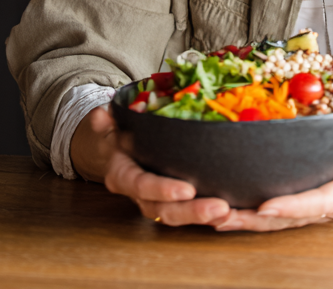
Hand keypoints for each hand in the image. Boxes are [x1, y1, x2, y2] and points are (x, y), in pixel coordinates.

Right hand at [74, 106, 233, 227]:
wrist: (117, 155)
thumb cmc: (119, 138)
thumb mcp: (110, 128)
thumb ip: (106, 124)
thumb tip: (100, 114)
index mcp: (124, 176)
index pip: (142, 186)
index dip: (163, 190)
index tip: (187, 190)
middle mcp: (140, 195)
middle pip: (165, 211)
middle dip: (193, 212)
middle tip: (220, 208)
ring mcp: (156, 202)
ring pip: (180, 217)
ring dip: (205, 218)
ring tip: (230, 213)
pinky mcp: (173, 203)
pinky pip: (190, 214)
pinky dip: (210, 216)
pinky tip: (233, 214)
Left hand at [212, 121, 332, 231]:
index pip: (320, 201)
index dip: (291, 206)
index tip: (263, 206)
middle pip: (292, 217)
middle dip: (256, 221)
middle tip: (220, 216)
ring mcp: (326, 203)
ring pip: (284, 218)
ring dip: (250, 221)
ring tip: (215, 217)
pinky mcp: (318, 197)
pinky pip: (286, 209)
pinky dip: (258, 213)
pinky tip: (235, 208)